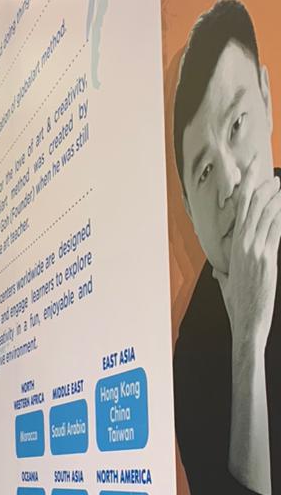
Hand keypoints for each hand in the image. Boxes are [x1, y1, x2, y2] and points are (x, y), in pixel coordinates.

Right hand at [216, 172, 280, 351]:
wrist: (246, 321)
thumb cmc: (237, 304)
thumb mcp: (226, 284)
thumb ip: (224, 272)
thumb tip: (219, 269)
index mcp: (232, 247)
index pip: (239, 211)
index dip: (246, 188)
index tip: (253, 173)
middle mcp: (242, 245)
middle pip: (253, 207)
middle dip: (264, 187)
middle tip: (274, 175)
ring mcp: (255, 251)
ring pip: (266, 214)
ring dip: (276, 197)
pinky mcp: (267, 259)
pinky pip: (276, 230)